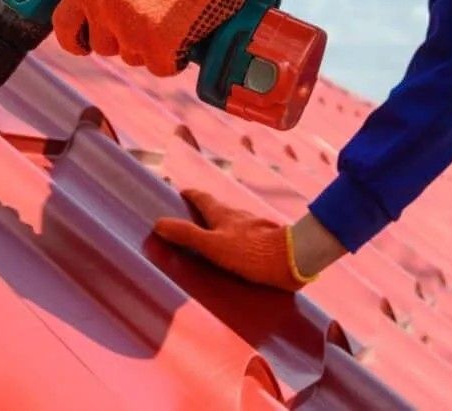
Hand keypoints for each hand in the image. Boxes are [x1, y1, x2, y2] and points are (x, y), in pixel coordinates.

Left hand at [52, 0, 303, 75]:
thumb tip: (101, 9)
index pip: (64, 25)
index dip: (75, 39)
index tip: (85, 45)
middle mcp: (105, 8)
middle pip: (105, 47)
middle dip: (126, 40)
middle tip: (152, 21)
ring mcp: (132, 30)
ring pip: (135, 58)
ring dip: (153, 47)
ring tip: (175, 18)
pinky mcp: (160, 46)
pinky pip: (162, 67)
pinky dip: (176, 57)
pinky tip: (187, 34)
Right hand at [153, 189, 345, 291]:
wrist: (293, 259)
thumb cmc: (250, 252)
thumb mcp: (212, 245)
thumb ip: (187, 235)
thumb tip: (158, 223)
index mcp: (223, 214)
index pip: (203, 198)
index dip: (191, 195)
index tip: (181, 192)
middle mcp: (239, 216)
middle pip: (218, 209)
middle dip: (205, 211)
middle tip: (192, 215)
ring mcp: (255, 228)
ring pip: (234, 222)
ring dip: (222, 226)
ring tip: (212, 236)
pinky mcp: (267, 241)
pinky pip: (247, 237)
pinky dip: (237, 239)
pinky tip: (238, 251)